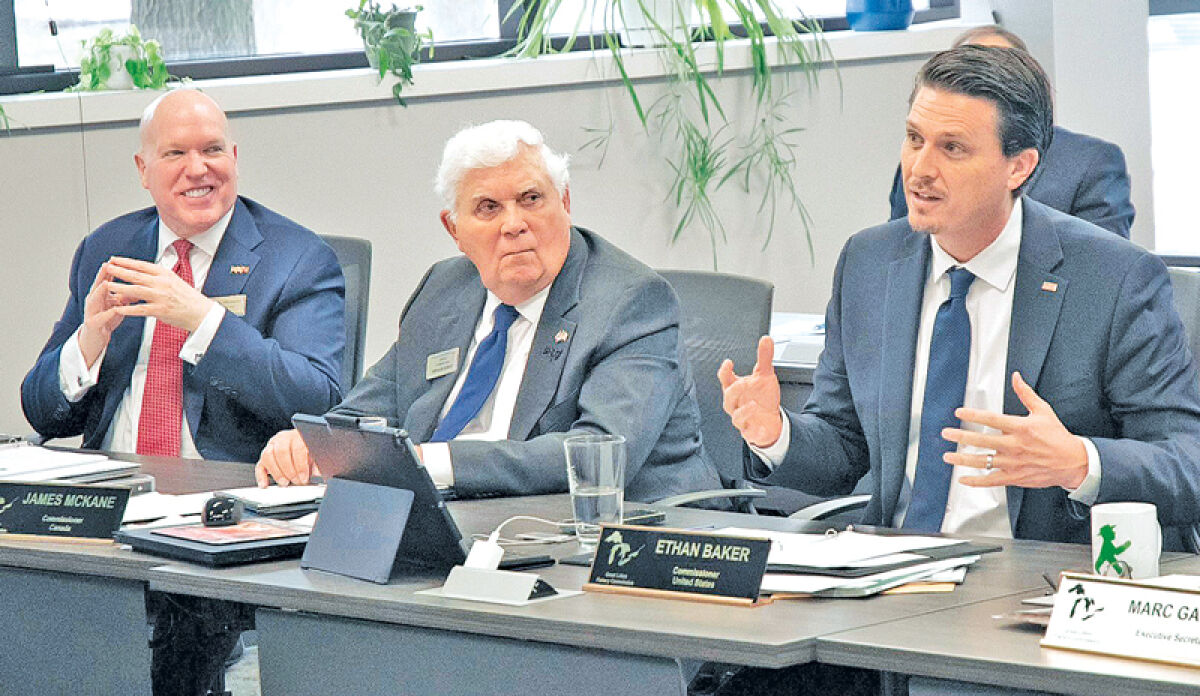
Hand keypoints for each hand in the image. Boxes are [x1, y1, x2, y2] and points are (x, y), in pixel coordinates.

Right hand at [78, 261, 127, 366]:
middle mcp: (93, 300)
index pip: (106, 278)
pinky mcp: (93, 324)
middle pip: (97, 285)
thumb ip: (125, 295)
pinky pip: (101, 317)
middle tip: (108, 265)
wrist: (96, 340)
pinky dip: (108, 313)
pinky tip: (115, 309)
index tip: (119, 259)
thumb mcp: (117, 305)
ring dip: (100, 291)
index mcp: (99, 294)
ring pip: (95, 299)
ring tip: (106, 284)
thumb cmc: (107, 320)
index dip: (112, 269)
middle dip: (103, 275)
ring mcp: (91, 311)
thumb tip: (138, 286)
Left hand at [104, 256, 215, 331]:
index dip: (126, 262)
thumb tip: (142, 274)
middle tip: (106, 267)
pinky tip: (118, 308)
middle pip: (135, 275)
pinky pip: (140, 309)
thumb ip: (158, 277)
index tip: (114, 259)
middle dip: (118, 271)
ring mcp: (161, 296)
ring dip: (119, 287)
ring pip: (135, 290)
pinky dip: (128, 308)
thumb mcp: (174, 281)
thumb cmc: (188, 298)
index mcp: (165, 274)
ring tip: (107, 285)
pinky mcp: (160, 310)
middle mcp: (162, 283)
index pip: (141, 265)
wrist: (201, 312)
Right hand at [255, 429, 319, 486]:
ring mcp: (272, 446)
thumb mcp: (316, 455)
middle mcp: (283, 438)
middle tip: (295, 481)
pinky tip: (265, 484)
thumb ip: (317, 463)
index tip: (304, 478)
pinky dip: (261, 476)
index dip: (300, 465)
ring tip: (284, 482)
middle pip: (281, 452)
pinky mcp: (264, 456)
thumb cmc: (308, 449)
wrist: (303, 444)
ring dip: (276, 472)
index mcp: (297, 436)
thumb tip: (318, 474)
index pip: (297, 448)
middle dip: (288, 470)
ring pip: (268, 456)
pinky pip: (259, 465)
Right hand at [717, 336, 782, 447]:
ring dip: (743, 411)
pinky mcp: (750, 432)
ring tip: (753, 404)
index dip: (724, 371)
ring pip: (736, 417)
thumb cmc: (762, 397)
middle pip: (728, 398)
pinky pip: (750, 433)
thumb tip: (766, 339)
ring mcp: (742, 418)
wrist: (770, 420)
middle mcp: (736, 403)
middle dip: (734, 390)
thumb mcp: (765, 375)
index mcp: (736, 388)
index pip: (725, 379)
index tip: (729, 363)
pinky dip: (756, 432)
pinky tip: (762, 428)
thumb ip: (764, 358)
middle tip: (744, 382)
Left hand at [943, 372, 1087, 489]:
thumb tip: (1016, 377)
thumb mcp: (1043, 411)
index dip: (973, 415)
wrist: (1073, 462)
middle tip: (946, 433)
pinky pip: (991, 480)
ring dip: (962, 459)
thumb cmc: (1058, 437)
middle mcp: (1015, 446)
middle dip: (961, 436)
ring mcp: (1013, 463)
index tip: (959, 412)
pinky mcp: (1015, 477)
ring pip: (983, 461)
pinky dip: (976, 481)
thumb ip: (1026, 394)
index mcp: (1020, 428)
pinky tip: (963, 479)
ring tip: (948, 456)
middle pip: (982, 440)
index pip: (991, 419)